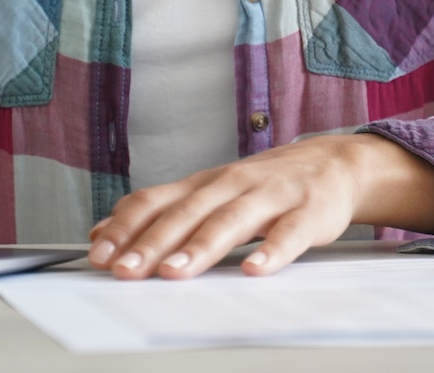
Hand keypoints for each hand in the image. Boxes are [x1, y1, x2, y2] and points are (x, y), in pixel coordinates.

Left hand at [86, 133, 433, 279]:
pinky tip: (256, 270)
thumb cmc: (265, 184)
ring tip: (176, 272)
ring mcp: (270, 196)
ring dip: (201, 247)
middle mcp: (231, 185)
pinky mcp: (307, 212)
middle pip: (187, 213)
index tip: (98, 256)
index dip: (125, 228)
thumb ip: (158, 211)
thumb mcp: (209, 192)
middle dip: (153, 243)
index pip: (154, 201)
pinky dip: (272, 251)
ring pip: (231, 221)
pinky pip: (289, 234)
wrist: (335, 162)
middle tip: (126, 270)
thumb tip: (99, 233)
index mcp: (204, 184)